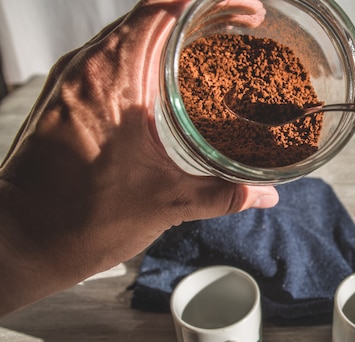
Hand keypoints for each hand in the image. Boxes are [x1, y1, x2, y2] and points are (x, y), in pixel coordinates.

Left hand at [0, 0, 276, 314]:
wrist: (21, 239)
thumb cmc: (80, 220)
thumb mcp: (165, 204)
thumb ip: (221, 195)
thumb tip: (265, 194)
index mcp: (113, 79)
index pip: (164, 7)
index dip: (210, 0)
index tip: (247, 10)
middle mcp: (89, 67)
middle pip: (151, 11)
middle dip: (201, 12)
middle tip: (241, 26)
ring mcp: (75, 78)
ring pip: (131, 31)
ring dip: (174, 31)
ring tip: (215, 45)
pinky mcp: (69, 95)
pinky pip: (114, 53)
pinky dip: (150, 52)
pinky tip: (174, 78)